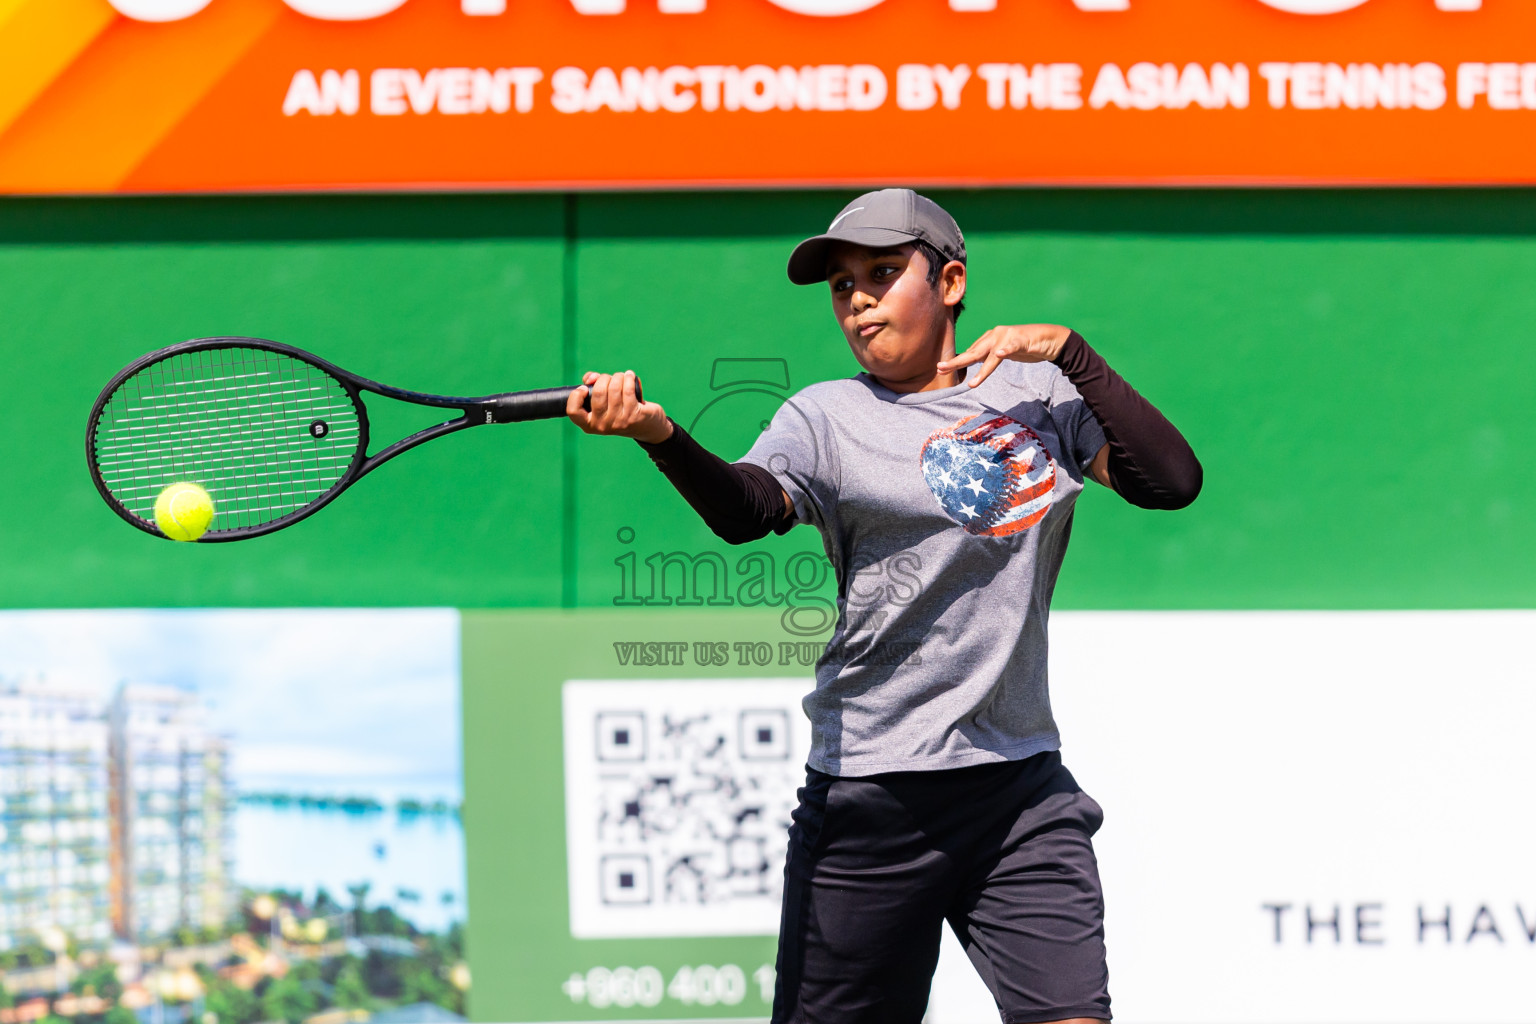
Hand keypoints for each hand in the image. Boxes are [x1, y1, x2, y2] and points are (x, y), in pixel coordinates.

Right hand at [566, 370, 672, 443]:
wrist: (647, 427)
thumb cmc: (620, 410)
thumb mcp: (603, 403)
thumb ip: (592, 387)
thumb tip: (591, 377)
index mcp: (589, 424)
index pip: (573, 411)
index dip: (576, 395)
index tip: (585, 388)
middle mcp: (602, 425)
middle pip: (598, 392)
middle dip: (604, 378)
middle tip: (610, 379)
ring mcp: (618, 422)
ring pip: (614, 388)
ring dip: (618, 377)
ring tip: (622, 377)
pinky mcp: (634, 415)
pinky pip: (627, 390)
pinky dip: (628, 378)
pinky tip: (630, 376)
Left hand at [937, 324, 1072, 388]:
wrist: (1049, 339)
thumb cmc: (1025, 346)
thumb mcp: (1003, 352)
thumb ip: (988, 355)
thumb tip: (972, 359)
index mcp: (989, 339)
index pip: (971, 352)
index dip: (956, 361)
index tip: (941, 369)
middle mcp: (995, 336)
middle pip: (974, 352)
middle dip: (957, 362)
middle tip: (940, 368)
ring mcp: (1008, 337)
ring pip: (991, 354)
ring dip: (981, 368)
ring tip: (972, 383)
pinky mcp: (1022, 340)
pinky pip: (1012, 346)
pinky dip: (1005, 350)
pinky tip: (999, 353)